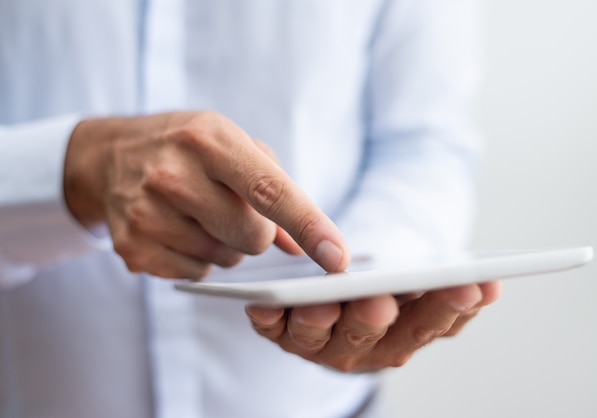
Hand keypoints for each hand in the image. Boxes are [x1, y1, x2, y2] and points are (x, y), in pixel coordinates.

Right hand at [63, 111, 349, 277]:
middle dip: (255, 231)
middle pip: (253, 237)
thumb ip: (278, 190)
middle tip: (231, 206)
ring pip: (225, 259)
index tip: (337, 258)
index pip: (270, 191)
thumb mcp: (233, 145)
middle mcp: (174, 175)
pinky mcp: (132, 247)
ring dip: (224, 244)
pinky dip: (197, 258)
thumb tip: (306, 248)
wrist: (110, 157)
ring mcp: (147, 214)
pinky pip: (196, 273)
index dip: (309, 226)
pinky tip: (177, 229)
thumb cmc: (187, 147)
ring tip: (198, 212)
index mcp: (210, 139)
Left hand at [246, 281, 500, 371]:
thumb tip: (491, 284)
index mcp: (403, 335)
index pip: (430, 323)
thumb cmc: (386, 290)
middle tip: (379, 302)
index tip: (468, 284)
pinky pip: (271, 329)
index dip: (448, 306)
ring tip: (318, 301)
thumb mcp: (418, 288)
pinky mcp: (282, 333)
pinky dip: (265, 320)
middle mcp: (362, 347)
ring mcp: (319, 343)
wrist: (342, 301)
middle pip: (371, 335)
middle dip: (374, 319)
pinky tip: (260, 307)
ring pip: (318, 336)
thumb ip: (451, 288)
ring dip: (317, 321)